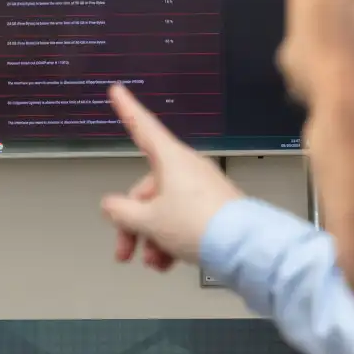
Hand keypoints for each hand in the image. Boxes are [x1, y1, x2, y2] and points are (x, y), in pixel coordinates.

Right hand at [101, 84, 244, 270]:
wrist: (242, 248)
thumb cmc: (200, 225)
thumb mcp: (148, 220)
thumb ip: (122, 211)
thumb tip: (111, 206)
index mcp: (170, 160)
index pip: (142, 127)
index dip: (127, 109)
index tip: (117, 91)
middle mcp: (187, 170)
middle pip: (147, 190)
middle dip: (133, 223)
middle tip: (125, 250)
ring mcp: (201, 190)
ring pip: (163, 210)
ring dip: (152, 237)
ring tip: (153, 262)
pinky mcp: (213, 210)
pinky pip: (182, 220)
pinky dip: (171, 240)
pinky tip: (168, 262)